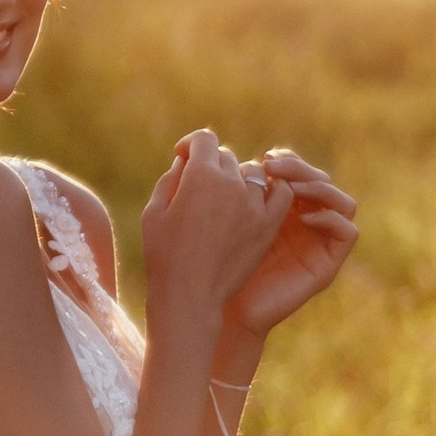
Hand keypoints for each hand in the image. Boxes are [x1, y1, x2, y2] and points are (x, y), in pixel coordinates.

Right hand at [139, 130, 288, 322]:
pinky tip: (258, 198)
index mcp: (200, 176)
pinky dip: (273, 189)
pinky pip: (281, 192)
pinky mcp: (268, 224)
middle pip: (226, 157)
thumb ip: (171, 178)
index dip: (192, 145)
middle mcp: (230, 183)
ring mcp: (254, 204)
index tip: (183, 157)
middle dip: (211, 165)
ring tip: (227, 198)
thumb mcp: (154, 212)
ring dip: (238, 178)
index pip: (204, 140)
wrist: (190, 295)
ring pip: (252, 172)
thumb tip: (185, 161)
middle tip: (201, 187)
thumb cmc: (164, 255)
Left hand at [222, 147, 356, 339]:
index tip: (263, 160)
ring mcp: (319, 243)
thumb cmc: (215, 264)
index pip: (300, 173)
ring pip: (342, 202)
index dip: (288, 161)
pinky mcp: (327, 264)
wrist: (222, 308)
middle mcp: (305, 223)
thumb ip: (233, 190)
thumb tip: (237, 157)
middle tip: (273, 168)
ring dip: (319, 188)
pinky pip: (348, 232)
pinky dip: (331, 219)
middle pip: (322, 181)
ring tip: (289, 188)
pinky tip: (301, 218)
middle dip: (301, 168)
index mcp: (282, 209)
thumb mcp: (224, 220)